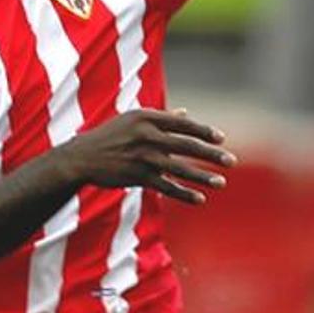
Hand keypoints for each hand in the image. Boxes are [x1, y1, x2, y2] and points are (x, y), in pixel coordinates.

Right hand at [58, 108, 234, 203]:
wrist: (82, 157)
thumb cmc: (110, 136)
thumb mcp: (133, 120)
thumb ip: (161, 118)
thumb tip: (185, 113)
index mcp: (146, 117)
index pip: (183, 124)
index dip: (203, 131)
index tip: (221, 138)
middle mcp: (146, 136)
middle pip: (186, 145)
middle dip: (211, 154)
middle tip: (231, 161)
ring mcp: (142, 157)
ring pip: (179, 168)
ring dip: (202, 176)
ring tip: (221, 182)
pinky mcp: (137, 176)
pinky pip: (166, 186)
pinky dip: (184, 193)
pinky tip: (200, 199)